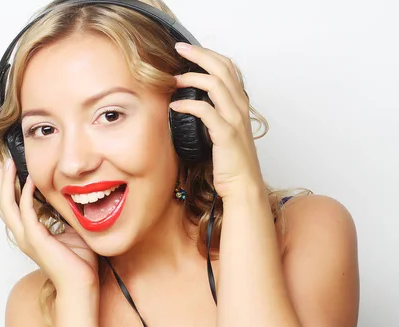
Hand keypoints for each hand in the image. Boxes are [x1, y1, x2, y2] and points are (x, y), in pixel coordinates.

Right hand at [0, 159, 99, 291]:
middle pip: (1, 203)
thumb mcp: (69, 231)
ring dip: (6, 183)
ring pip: (6, 206)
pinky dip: (25, 193)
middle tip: (2, 161)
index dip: (6, 187)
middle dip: (0, 180)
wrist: (81, 284)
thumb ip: (61, 216)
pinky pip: (26, 211)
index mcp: (28, 234)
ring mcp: (27, 238)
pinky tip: (31, 179)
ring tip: (9, 164)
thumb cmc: (79, 262)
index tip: (10, 168)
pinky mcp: (36, 239)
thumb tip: (66, 199)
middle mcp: (23, 235)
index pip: (10, 207)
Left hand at [169, 42, 265, 199]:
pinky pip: (205, 111)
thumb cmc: (231, 162)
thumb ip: (213, 115)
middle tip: (179, 49)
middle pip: (223, 69)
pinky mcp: (226, 134)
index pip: (228, 68)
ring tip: (174, 79)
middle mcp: (240, 107)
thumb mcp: (222, 132)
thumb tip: (189, 104)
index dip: (209, 55)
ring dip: (192, 77)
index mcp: (240, 104)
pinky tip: (174, 106)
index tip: (188, 51)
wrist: (243, 186)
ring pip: (216, 85)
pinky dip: (188, 105)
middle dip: (200, 55)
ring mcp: (235, 120)